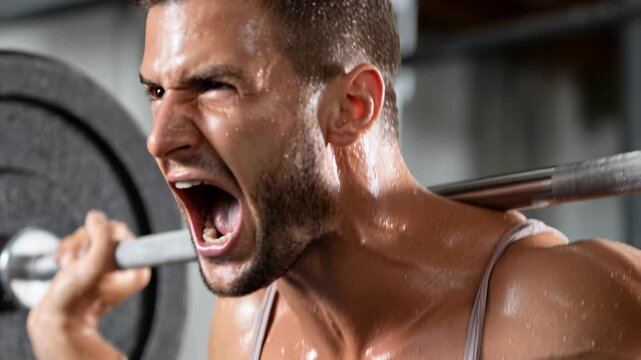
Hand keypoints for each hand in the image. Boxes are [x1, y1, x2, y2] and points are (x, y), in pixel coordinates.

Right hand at [27, 210, 150, 359]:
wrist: (56, 318)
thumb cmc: (77, 297)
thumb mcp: (94, 263)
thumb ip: (102, 235)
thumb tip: (96, 216)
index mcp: (136, 268)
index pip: (122, 232)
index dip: (104, 236)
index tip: (93, 253)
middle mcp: (125, 265)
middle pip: (104, 231)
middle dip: (85, 242)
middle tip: (79, 260)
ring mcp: (106, 264)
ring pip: (89, 236)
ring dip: (73, 247)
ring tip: (69, 265)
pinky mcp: (90, 264)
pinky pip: (79, 244)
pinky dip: (67, 251)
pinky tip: (64, 264)